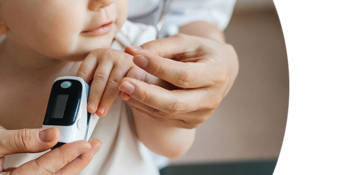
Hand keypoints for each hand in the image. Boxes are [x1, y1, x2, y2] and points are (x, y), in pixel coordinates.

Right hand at [0, 126, 101, 174]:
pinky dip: (52, 167)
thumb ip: (19, 139)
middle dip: (74, 164)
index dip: (65, 157)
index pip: (41, 172)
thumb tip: (51, 135)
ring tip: (84, 149)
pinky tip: (65, 156)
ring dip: (67, 166)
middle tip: (93, 145)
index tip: (84, 142)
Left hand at [76, 48, 145, 116]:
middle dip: (94, 96)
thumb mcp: (97, 72)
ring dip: (107, 99)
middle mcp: (108, 55)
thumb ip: (90, 83)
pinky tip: (124, 98)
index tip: (80, 100)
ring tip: (101, 111)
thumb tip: (82, 101)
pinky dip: (127, 89)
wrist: (132, 63)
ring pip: (114, 82)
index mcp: (94, 55)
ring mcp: (123, 60)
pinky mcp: (136, 67)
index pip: (85, 71)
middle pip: (100, 78)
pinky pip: (131, 80)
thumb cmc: (110, 71)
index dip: (82, 87)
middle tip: (91, 109)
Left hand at [118, 33, 238, 128]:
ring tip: (122, 88)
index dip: (158, 68)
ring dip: (140, 101)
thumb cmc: (199, 53)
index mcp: (216, 74)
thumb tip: (130, 50)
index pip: (184, 75)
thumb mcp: (184, 42)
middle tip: (123, 82)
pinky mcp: (189, 123)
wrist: (217, 72)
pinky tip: (131, 96)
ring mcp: (201, 115)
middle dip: (146, 94)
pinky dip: (143, 107)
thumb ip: (159, 46)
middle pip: (175, 102)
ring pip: (165, 113)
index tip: (135, 57)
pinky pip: (162, 118)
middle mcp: (211, 99)